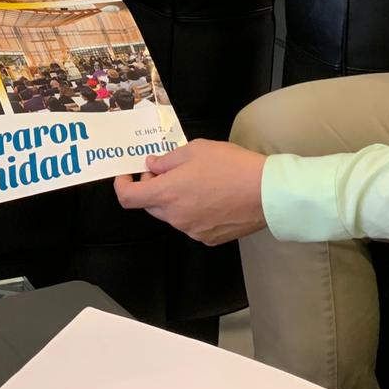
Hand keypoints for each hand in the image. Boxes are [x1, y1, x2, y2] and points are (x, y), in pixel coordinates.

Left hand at [112, 140, 267, 244]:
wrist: (266, 192)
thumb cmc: (231, 166)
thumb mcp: (195, 150)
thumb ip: (167, 160)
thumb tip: (152, 166)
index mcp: (167, 194)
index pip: (129, 198)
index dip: (122, 186)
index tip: (127, 176)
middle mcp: (175, 217)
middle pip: (150, 206)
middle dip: (153, 188)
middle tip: (168, 171)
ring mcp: (192, 231)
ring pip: (171, 215)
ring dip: (174, 200)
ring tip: (197, 182)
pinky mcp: (209, 238)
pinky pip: (191, 224)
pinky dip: (192, 211)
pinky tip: (211, 197)